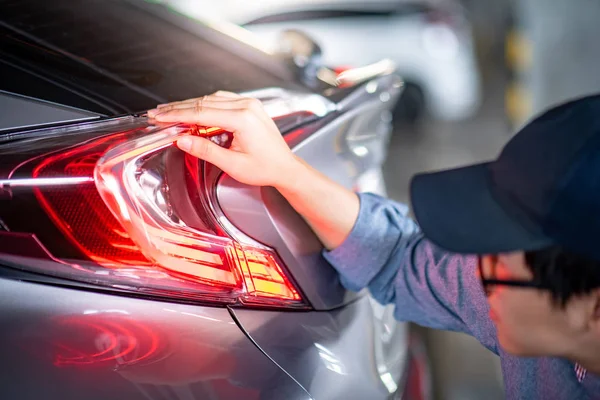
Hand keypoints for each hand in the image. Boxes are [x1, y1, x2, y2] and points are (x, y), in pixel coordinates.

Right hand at [148, 91, 299, 187]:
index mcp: (243, 119)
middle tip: (157, 113)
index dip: (176, 115)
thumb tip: (182, 140)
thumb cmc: (265, 168)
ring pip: (211, 99)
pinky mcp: (250, 106)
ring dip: (189, 105)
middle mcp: (247, 106)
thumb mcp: (232, 164)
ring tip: (170, 112)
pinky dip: (204, 105)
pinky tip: (192, 110)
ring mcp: (249, 104)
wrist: (285, 167)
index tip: (159, 117)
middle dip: (178, 108)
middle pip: (203, 103)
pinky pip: (222, 100)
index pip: (200, 113)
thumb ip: (205, 150)